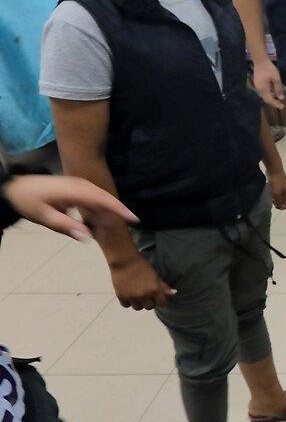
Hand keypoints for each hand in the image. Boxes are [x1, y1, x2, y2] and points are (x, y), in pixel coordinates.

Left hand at [1, 174, 136, 240]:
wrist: (16, 187)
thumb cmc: (28, 201)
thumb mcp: (44, 217)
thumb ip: (66, 227)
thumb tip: (88, 237)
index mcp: (74, 191)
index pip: (102, 199)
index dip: (119, 209)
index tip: (133, 220)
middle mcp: (80, 185)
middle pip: (105, 197)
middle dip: (117, 212)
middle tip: (124, 227)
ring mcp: (80, 184)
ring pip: (101, 197)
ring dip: (107, 211)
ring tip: (110, 226)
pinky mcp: (78, 187)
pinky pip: (94, 197)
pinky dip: (100, 208)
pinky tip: (98, 219)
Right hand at [110, 256, 174, 309]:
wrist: (124, 260)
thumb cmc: (142, 265)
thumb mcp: (155, 275)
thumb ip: (164, 286)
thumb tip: (174, 293)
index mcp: (154, 290)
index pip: (161, 303)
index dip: (161, 299)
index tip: (158, 296)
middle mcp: (143, 296)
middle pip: (150, 307)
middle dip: (150, 302)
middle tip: (148, 294)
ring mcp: (132, 297)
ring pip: (138, 308)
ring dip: (139, 303)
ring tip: (138, 295)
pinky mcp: (121, 297)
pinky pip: (127, 305)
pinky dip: (129, 302)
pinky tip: (130, 294)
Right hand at [253, 60, 285, 110]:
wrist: (260, 60)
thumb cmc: (269, 68)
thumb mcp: (276, 78)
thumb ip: (278, 89)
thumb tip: (281, 98)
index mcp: (263, 89)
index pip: (269, 100)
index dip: (276, 104)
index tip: (282, 107)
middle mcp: (258, 89)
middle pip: (266, 99)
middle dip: (274, 102)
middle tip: (281, 105)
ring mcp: (257, 86)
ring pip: (264, 95)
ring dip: (272, 98)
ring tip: (279, 99)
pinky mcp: (257, 83)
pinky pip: (263, 91)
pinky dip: (269, 93)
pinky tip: (274, 92)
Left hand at [268, 171, 285, 209]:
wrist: (274, 169)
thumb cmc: (276, 182)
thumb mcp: (276, 194)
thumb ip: (278, 201)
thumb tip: (279, 206)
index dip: (282, 207)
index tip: (275, 205)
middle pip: (284, 200)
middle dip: (278, 202)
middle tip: (272, 200)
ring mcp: (284, 186)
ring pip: (280, 196)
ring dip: (275, 197)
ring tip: (270, 195)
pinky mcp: (279, 183)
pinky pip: (277, 191)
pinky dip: (273, 193)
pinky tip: (269, 190)